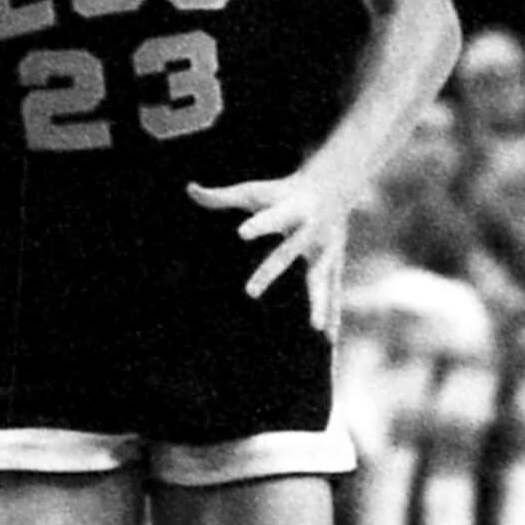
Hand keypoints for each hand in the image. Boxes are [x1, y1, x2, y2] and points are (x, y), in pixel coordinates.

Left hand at [187, 174, 351, 331]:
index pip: (273, 216)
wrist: (335, 185)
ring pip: (320, 277)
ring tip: (315, 328)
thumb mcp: (255, 191)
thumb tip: (189, 189)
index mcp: (291, 208)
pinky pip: (333, 291)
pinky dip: (333, 313)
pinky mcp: (334, 263)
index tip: (241, 233)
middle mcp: (310, 230)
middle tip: (250, 294)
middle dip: (270, 273)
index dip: (259, 224)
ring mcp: (326, 249)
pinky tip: (330, 338)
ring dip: (319, 302)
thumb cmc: (283, 192)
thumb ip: (222, 196)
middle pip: (288, 253)